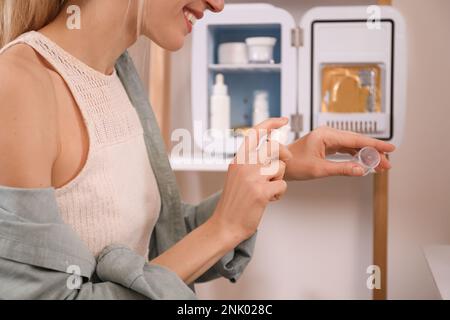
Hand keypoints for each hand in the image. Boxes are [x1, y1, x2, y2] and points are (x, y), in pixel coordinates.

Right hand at [210, 118, 292, 242]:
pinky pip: (283, 186)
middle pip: (274, 147)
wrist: (225, 225)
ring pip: (280, 168)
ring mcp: (252, 178)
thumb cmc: (235, 202)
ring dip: (279, 179)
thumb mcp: (237, 176)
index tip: (283, 120)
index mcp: (237, 159)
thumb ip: (250, 162)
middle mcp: (244, 165)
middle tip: (285, 162)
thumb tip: (271, 149)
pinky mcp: (261, 192)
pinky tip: (268, 200)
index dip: (271, 123)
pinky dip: (279, 194)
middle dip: (284, 154)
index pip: (255, 133)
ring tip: (268, 189)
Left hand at [285, 126, 395, 180]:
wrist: (279, 164)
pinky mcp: (326, 144)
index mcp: (326, 135)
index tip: (390, 149)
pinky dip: (356, 155)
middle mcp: (328, 133)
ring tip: (379, 165)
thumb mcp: (319, 169)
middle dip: (373, 152)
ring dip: (366, 154)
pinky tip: (365, 161)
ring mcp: (327, 138)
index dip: (375, 144)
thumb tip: (362, 170)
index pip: (356, 139)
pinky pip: (346, 148)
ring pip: (352, 145)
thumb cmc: (294, 165)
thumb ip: (342, 169)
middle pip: (357, 141)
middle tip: (387, 164)